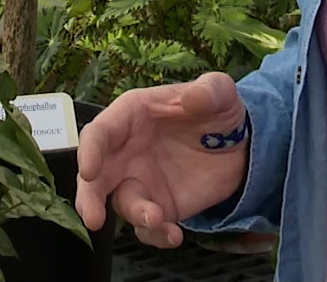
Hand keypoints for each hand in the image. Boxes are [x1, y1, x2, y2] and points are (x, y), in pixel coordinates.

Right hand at [75, 71, 249, 248]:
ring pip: (123, 204)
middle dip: (89, 198)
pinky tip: (174, 236)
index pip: (99, 133)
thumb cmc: (215, 109)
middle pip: (95, 177)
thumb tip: (195, 97)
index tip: (89, 170)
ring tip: (158, 219)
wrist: (237, 144)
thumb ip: (208, 91)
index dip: (90, 151)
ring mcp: (140, 182)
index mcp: (130, 116)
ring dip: (136, 215)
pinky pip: (148, 227)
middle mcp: (125, 152)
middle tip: (93, 217)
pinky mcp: (158, 206)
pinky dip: (156, 235)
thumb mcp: (218, 92)